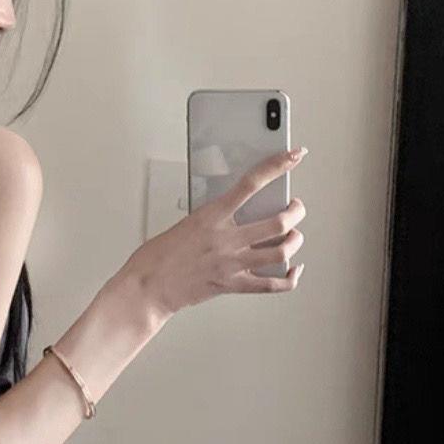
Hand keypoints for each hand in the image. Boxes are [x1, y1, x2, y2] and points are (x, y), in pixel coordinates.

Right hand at [127, 147, 307, 316]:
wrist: (147, 287)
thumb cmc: (158, 256)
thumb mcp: (187, 223)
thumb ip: (215, 217)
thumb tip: (239, 215)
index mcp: (212, 216)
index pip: (251, 183)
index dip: (276, 166)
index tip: (292, 156)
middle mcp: (226, 239)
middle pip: (279, 221)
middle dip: (296, 212)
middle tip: (296, 207)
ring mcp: (232, 263)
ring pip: (282, 251)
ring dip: (296, 241)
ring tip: (295, 236)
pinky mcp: (233, 285)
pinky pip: (273, 284)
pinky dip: (290, 278)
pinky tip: (293, 270)